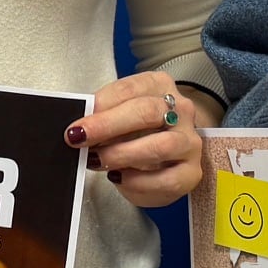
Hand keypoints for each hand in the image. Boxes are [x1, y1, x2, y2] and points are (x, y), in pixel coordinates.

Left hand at [71, 71, 211, 209]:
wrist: (167, 159)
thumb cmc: (138, 133)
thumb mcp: (118, 116)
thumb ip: (101, 116)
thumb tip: (77, 128)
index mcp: (159, 86)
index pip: (130, 90)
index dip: (100, 106)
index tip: (76, 124)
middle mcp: (181, 110)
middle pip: (147, 112)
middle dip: (108, 126)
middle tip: (80, 139)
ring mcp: (189, 142)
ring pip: (160, 145)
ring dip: (122, 154)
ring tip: (97, 161)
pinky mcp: (191, 173)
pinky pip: (166, 179)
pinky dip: (138, 181)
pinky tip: (119, 178)